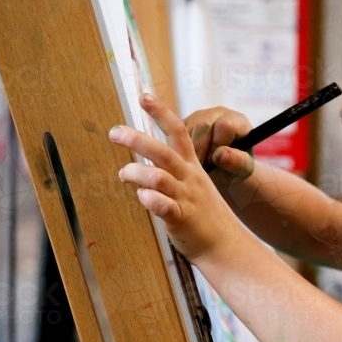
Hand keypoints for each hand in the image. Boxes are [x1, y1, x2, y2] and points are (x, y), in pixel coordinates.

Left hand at [109, 93, 243, 262]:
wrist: (226, 245)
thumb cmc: (204, 215)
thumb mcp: (194, 186)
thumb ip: (171, 172)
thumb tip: (141, 163)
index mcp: (192, 167)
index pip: (178, 133)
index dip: (161, 113)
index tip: (143, 97)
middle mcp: (189, 179)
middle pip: (163, 152)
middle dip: (137, 139)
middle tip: (114, 133)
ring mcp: (187, 198)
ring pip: (160, 177)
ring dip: (137, 173)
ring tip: (123, 174)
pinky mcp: (182, 219)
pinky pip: (165, 206)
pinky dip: (151, 200)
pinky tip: (142, 197)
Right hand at [182, 105, 254, 183]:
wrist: (222, 172)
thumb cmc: (235, 170)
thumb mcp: (241, 171)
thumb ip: (236, 162)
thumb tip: (220, 154)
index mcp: (238, 121)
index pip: (224, 126)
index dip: (217, 145)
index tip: (216, 161)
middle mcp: (219, 113)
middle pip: (201, 125)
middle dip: (200, 150)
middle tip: (203, 166)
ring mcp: (199, 115)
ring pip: (184, 129)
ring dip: (187, 150)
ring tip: (197, 163)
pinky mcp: (183, 122)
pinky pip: (172, 133)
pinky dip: (177, 149)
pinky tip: (187, 159)